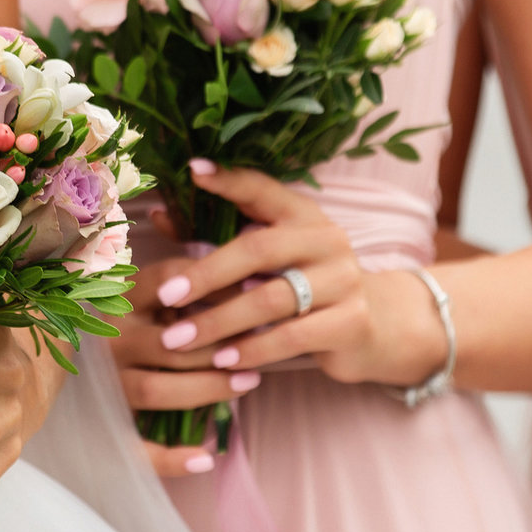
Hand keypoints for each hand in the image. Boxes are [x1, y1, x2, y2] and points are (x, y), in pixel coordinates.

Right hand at [111, 274, 259, 477]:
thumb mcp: (152, 295)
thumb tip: (256, 282)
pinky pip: (135, 446)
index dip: (216, 288)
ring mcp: (104, 383)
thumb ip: (191, 289)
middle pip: (169, 343)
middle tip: (258, 351)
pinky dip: (169, 459)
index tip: (254, 295)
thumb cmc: (131, 323)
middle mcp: (108, 339)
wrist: (68, 357)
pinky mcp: (104, 423)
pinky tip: (204, 458)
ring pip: (157, 389)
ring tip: (247, 382)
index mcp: (119, 301)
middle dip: (221, 349)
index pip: (168, 282)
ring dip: (207, 389)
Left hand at [136, 164, 443, 387]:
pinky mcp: (351, 321)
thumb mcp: (268, 261)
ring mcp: (344, 280)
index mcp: (303, 215)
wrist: (372, 329)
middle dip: (206, 275)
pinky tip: (223, 360)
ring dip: (220, 321)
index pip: (263, 189)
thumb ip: (216, 239)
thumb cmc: (302, 287)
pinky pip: (292, 336)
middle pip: (259, 250)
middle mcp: (327, 240)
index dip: (230, 179)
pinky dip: (253, 349)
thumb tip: (159, 216)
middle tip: (166, 296)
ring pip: (271, 298)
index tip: (193, 171)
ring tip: (180, 339)